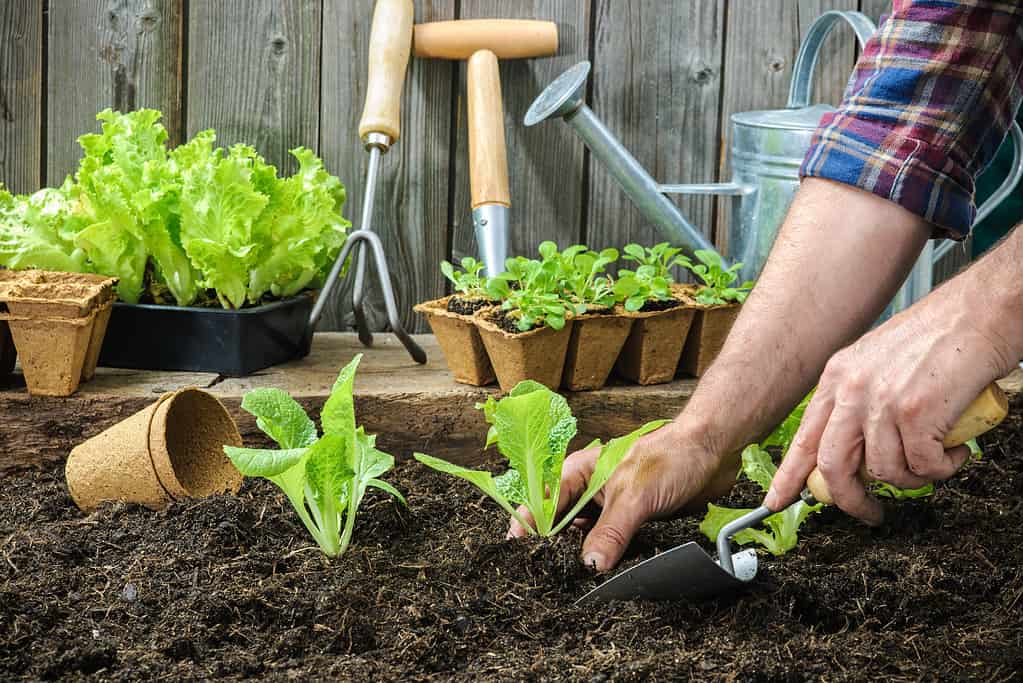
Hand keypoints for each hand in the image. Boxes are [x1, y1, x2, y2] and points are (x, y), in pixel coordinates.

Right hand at [507, 422, 738, 571]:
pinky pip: (611, 544)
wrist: (713, 451)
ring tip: (572, 581)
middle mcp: (590, 490)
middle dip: (554, 548)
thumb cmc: (671, 456)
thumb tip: (589, 566)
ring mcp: (610, 506)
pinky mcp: (631, 520)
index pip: (542, 503)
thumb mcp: (634, 496)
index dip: (528, 528)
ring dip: (582, 556)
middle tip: (549, 576)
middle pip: (560, 524)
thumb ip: (610, 532)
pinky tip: (605, 574)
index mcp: (579, 473)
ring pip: (585, 537)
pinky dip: (606, 559)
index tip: (519, 554)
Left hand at [765, 287, 1012, 523]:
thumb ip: (860, 401)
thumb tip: (857, 450)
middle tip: (870, 513)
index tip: (776, 501)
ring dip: (913, 480)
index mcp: (837, 377)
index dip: (789, 476)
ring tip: (934, 461)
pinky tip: (955, 450)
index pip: (804, 438)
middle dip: (850, 500)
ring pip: (884, 472)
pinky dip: (943, 468)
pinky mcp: (916, 413)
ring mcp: (881, 401)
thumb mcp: (878, 363)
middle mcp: (852, 389)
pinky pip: (923, 467)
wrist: (981, 312)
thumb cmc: (940, 338)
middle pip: (832, 466)